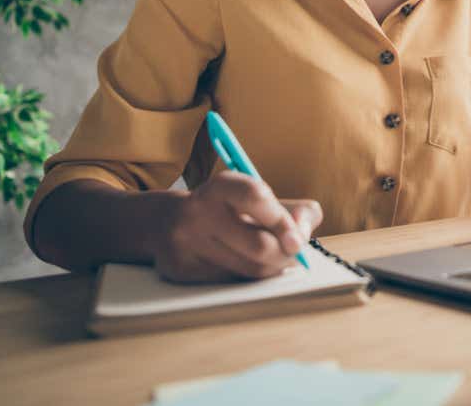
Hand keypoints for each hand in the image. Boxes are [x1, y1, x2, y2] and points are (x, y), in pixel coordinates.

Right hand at [152, 170, 322, 282]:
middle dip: (285, 253)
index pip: (255, 196)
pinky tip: (243, 263)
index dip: (282, 220)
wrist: (166, 223)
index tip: (298, 238)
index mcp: (220, 187)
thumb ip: (292, 210)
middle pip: (259, 246)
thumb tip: (303, 232)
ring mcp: (186, 243)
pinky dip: (249, 278)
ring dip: (272, 267)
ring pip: (250, 270)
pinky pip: (233, 284)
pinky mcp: (181, 270)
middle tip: (292, 250)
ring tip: (270, 256)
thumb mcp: (258, 198)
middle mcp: (198, 211)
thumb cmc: (227, 210)